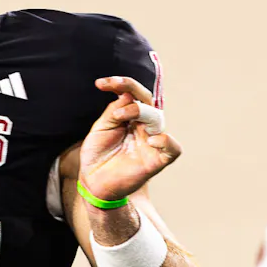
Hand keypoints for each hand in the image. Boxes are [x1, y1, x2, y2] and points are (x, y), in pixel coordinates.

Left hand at [78, 77, 180, 202]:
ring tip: (120, 116)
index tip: (100, 84)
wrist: (93, 182)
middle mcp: (144, 127)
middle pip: (148, 102)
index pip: (134, 94)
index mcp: (131, 117)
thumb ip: (114, 111)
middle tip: (113, 95)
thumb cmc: (98, 155)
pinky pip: (173, 149)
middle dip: (132, 91)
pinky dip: (167, 142)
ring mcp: (151, 142)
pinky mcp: (156, 161)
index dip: (121, 84)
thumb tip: (127, 95)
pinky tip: (151, 140)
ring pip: (158, 119)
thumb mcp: (101, 128)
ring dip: (141, 111)